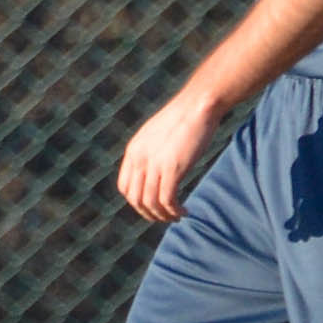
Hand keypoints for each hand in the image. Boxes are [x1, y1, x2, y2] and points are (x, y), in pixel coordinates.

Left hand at [118, 89, 222, 222]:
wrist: (198, 105)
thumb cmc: (183, 118)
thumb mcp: (158, 135)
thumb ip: (151, 152)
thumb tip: (156, 169)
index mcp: (133, 151)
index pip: (124, 187)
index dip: (137, 202)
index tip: (153, 206)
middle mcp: (140, 159)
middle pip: (136, 199)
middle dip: (150, 213)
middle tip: (166, 217)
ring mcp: (155, 164)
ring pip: (151, 203)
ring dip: (163, 216)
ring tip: (177, 216)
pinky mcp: (173, 167)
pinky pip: (167, 200)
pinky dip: (174, 211)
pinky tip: (184, 211)